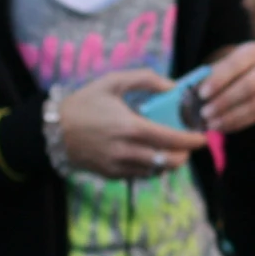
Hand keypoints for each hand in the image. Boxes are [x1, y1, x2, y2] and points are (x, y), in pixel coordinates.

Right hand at [58, 70, 208, 178]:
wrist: (51, 129)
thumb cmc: (85, 102)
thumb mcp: (113, 82)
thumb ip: (146, 79)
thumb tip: (172, 86)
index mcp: (130, 127)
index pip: (171, 139)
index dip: (192, 140)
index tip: (203, 137)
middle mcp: (126, 151)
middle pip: (169, 161)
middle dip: (184, 154)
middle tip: (188, 144)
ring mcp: (118, 166)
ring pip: (156, 171)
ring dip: (169, 162)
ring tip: (172, 148)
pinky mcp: (111, 175)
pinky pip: (140, 175)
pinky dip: (152, 167)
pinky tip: (151, 154)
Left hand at [201, 42, 254, 132]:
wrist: (247, 75)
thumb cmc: (225, 71)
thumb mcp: (216, 67)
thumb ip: (205, 78)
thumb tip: (189, 95)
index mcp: (254, 50)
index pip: (236, 64)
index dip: (219, 80)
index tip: (201, 94)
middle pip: (249, 85)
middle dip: (225, 101)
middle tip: (205, 113)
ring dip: (231, 116)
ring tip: (211, 124)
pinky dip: (238, 123)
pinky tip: (222, 127)